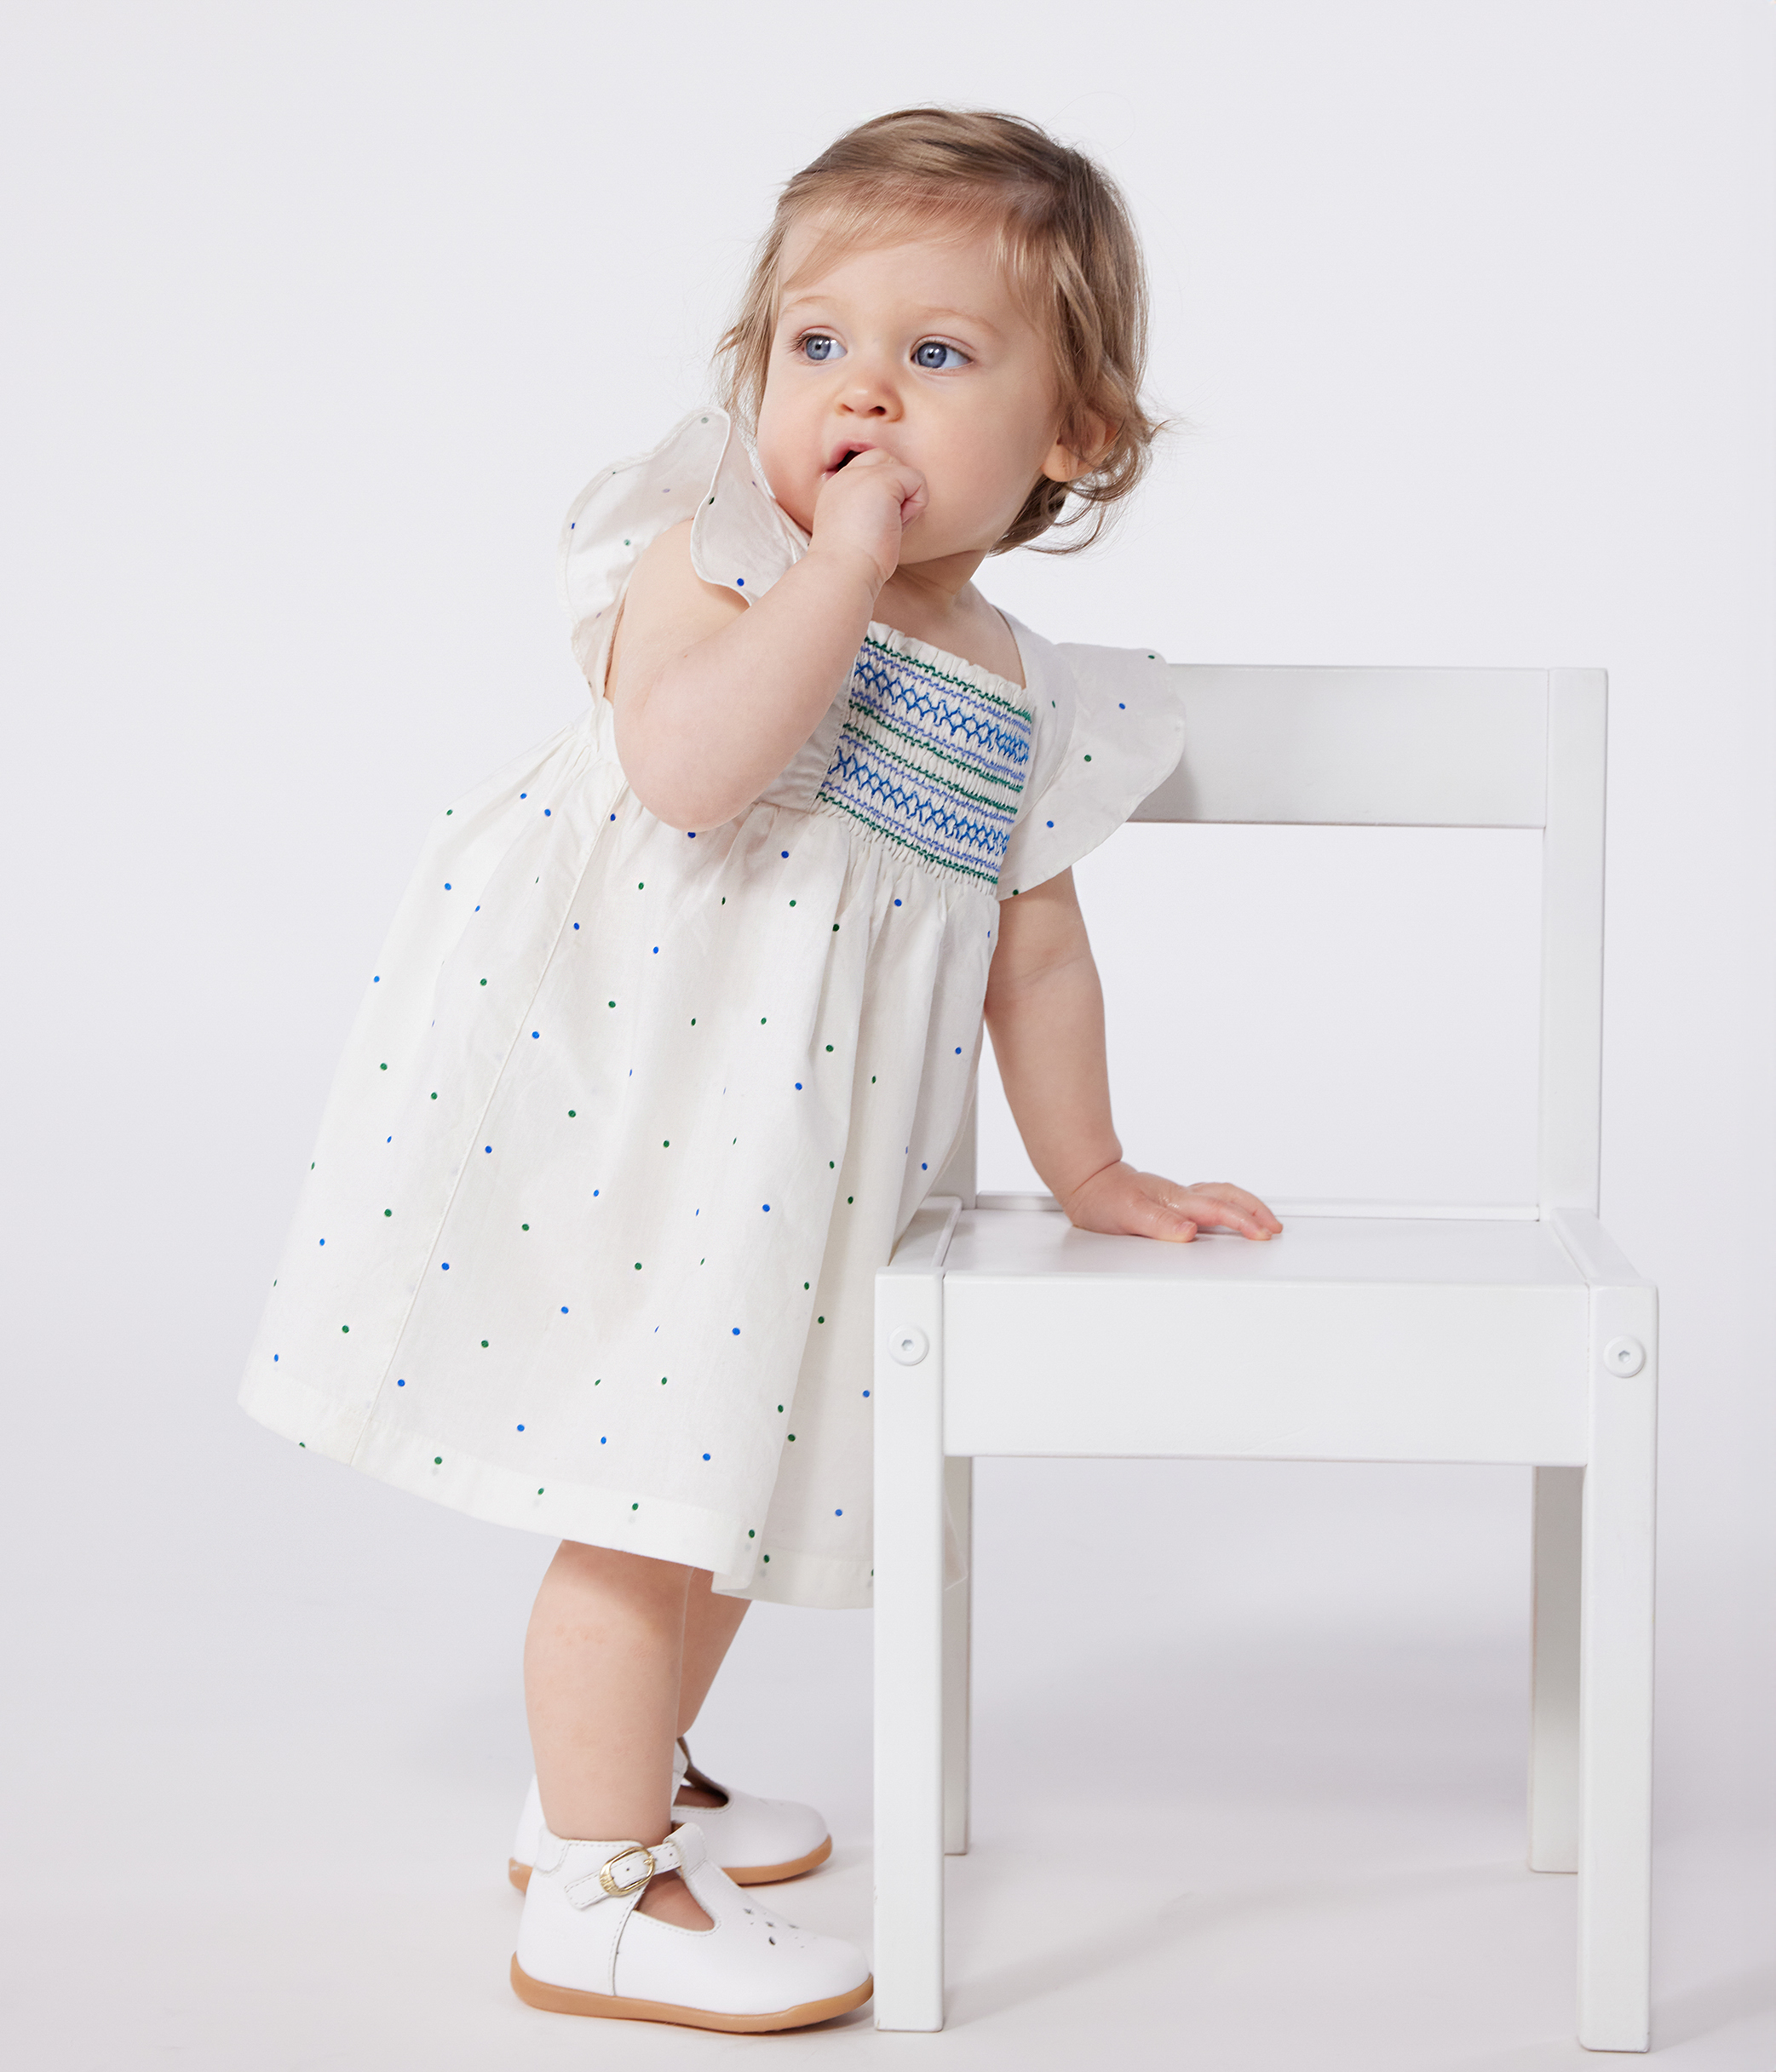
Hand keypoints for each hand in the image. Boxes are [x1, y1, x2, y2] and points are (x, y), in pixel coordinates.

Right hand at [807, 447, 927, 591]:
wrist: (841, 573)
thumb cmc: (851, 567)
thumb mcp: (854, 531)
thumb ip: (870, 510)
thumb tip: (898, 507)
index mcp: (836, 489)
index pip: (868, 468)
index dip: (885, 492)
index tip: (874, 525)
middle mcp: (846, 476)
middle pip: (886, 459)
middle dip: (897, 489)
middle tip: (884, 524)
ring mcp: (862, 474)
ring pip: (904, 471)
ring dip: (906, 502)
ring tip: (887, 528)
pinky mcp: (882, 480)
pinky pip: (918, 481)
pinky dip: (916, 506)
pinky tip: (896, 526)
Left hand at [1060, 1162, 1282, 1243]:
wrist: (1090, 1184)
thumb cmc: (1106, 1199)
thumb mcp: (1128, 1215)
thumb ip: (1159, 1225)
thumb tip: (1188, 1233)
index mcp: (1176, 1201)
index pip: (1218, 1212)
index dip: (1243, 1223)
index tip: (1262, 1235)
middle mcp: (1182, 1197)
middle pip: (1230, 1198)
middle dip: (1256, 1211)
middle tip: (1275, 1227)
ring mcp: (1180, 1197)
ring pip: (1224, 1195)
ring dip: (1248, 1205)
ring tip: (1265, 1220)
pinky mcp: (1175, 1201)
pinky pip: (1213, 1197)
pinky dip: (1231, 1203)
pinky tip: (1233, 1212)